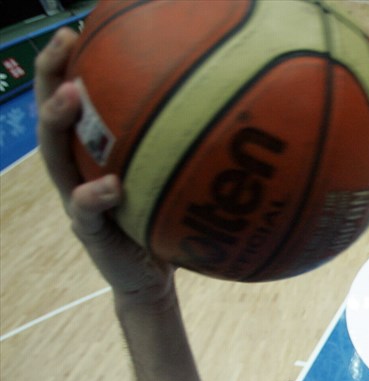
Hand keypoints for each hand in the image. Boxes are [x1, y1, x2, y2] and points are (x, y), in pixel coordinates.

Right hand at [36, 28, 173, 305]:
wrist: (151, 279)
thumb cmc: (165, 222)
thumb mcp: (174, 180)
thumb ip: (184, 149)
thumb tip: (232, 107)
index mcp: (93, 156)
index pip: (73, 103)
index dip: (68, 65)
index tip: (78, 29)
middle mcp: (77, 171)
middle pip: (52, 118)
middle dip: (52, 77)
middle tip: (65, 45)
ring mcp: (77, 202)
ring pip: (54, 158)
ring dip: (58, 123)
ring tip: (71, 96)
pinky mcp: (89, 234)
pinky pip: (84, 211)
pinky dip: (94, 196)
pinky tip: (109, 185)